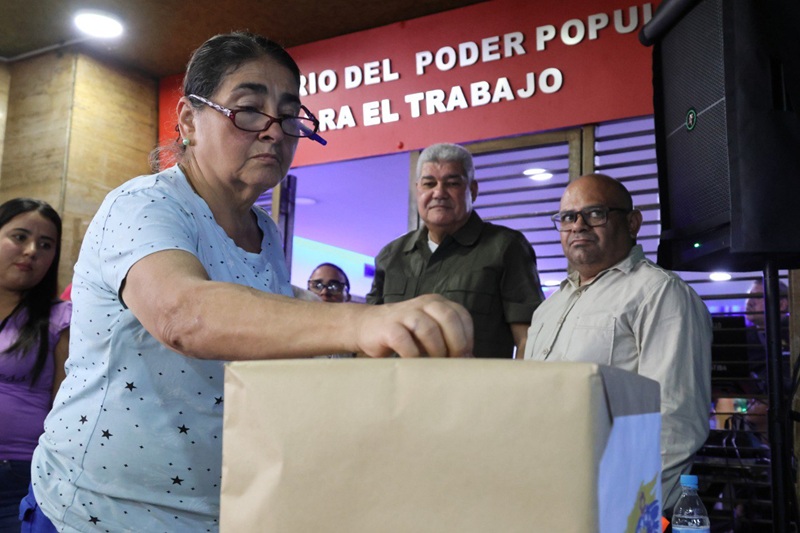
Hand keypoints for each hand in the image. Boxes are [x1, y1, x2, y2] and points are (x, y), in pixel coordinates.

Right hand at [357, 294, 472, 357]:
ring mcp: (404, 313)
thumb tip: (470, 361)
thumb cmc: (405, 334)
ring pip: (428, 328)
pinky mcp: (388, 327)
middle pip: (448, 318)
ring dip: (436, 350)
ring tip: (434, 364)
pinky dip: (413, 356)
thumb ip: (447, 340)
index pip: (461, 315)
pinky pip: (405, 341)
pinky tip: (415, 363)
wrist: (367, 326)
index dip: (467, 337)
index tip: (464, 356)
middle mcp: (423, 304)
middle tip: (453, 362)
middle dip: (456, 343)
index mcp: (436, 303)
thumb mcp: (429, 332)